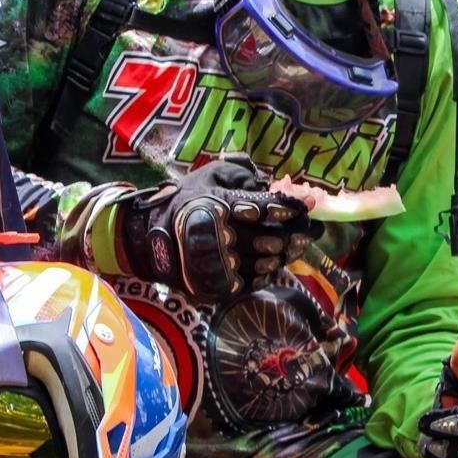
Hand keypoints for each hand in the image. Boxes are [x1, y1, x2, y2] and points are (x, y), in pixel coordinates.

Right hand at [115, 153, 320, 300]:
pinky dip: (267, 272)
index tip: (307, 205)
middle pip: (271, 239)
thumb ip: (239, 173)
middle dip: (295, 235)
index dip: (291, 208)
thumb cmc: (183, 202)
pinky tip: (274, 263)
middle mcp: (221, 236)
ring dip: (286, 255)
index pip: (265, 208)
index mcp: (219, 205)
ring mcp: (219, 264)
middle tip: (309, 231)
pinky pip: (252, 280)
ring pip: (266, 263)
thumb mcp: (207, 176)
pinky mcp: (216, 284)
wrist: (147, 240)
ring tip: (296, 246)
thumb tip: (268, 181)